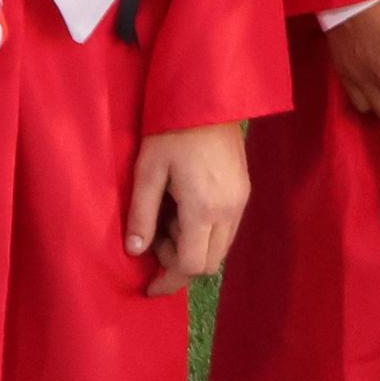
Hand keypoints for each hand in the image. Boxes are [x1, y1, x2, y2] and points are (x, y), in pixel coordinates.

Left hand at [124, 123, 248, 296]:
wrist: (207, 96)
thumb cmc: (172, 130)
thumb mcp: (148, 170)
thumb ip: (141, 214)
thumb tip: (135, 251)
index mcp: (204, 209)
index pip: (191, 265)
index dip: (168, 278)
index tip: (148, 283)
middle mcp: (229, 211)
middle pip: (209, 264)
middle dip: (180, 264)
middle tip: (155, 241)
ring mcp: (241, 201)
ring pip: (221, 248)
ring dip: (195, 248)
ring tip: (169, 221)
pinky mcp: (244, 190)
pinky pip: (227, 229)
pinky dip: (206, 233)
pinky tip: (186, 210)